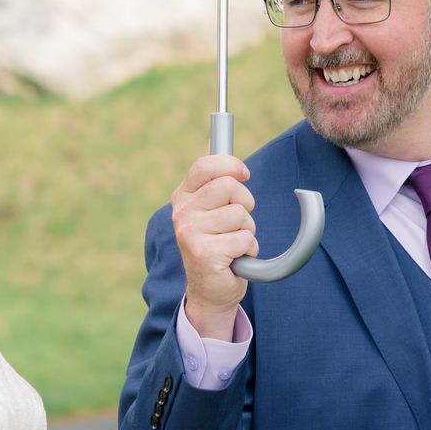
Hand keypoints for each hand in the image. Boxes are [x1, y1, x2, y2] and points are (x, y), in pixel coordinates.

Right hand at [171, 153, 258, 334]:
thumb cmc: (218, 246)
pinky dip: (248, 250)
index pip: (207, 165)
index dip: (231, 166)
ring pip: (241, 214)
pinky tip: (234, 260)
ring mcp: (190, 232)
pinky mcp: (203, 253)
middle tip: (236, 222)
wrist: (210, 291)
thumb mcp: (212, 208)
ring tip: (233, 244)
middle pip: (230, 186)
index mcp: (183, 197)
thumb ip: (214, 177)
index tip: (243, 175)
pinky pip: (245, 238)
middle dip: (245, 204)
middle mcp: (182, 212)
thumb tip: (214, 138)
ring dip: (247, 231)